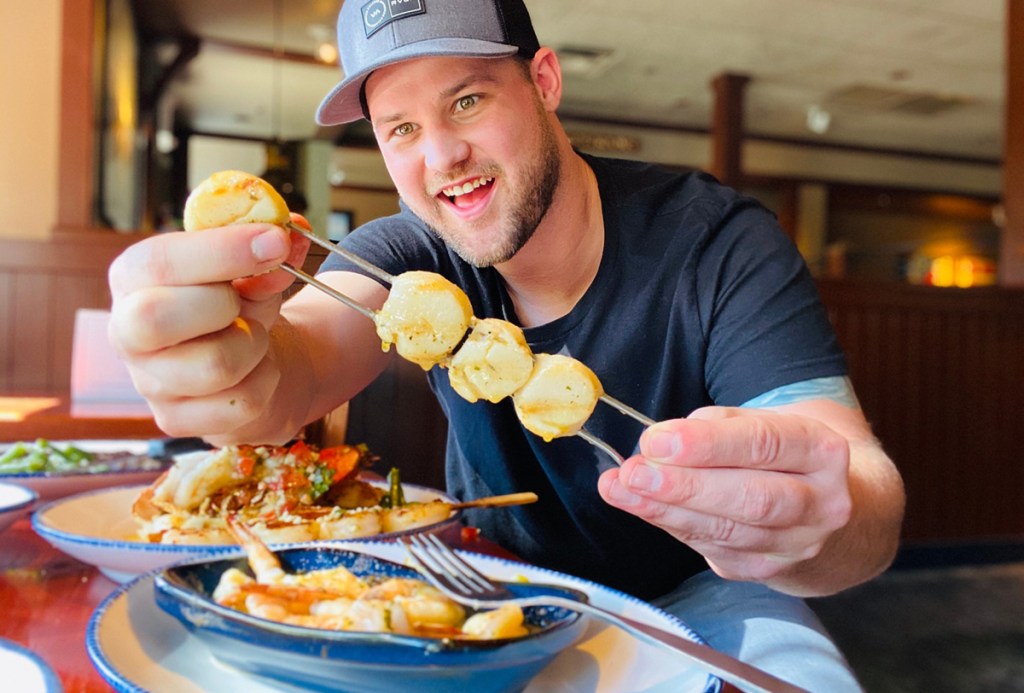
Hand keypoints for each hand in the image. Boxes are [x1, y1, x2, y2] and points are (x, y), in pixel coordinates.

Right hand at [107, 215, 310, 440]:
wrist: (245, 361)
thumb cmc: (235, 303)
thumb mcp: (251, 266)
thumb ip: (271, 247)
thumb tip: (290, 236)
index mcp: (132, 278)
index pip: (158, 262)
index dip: (221, 250)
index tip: (275, 241)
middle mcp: (126, 331)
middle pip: (157, 319)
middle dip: (222, 305)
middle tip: (242, 302)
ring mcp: (149, 382)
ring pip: (214, 366)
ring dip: (254, 345)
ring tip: (252, 336)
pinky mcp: (176, 420)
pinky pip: (240, 404)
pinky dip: (266, 380)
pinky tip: (255, 369)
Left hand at [597, 406, 852, 583]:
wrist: (829, 504)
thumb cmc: (784, 452)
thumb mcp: (765, 420)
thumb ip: (717, 425)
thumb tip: (661, 442)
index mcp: (822, 451)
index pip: (764, 445)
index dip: (707, 444)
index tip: (657, 440)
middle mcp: (820, 503)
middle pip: (751, 499)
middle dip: (685, 487)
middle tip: (634, 472)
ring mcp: (797, 544)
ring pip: (727, 531)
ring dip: (666, 511)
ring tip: (621, 489)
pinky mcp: (767, 568)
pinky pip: (713, 549)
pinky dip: (672, 527)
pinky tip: (641, 507)